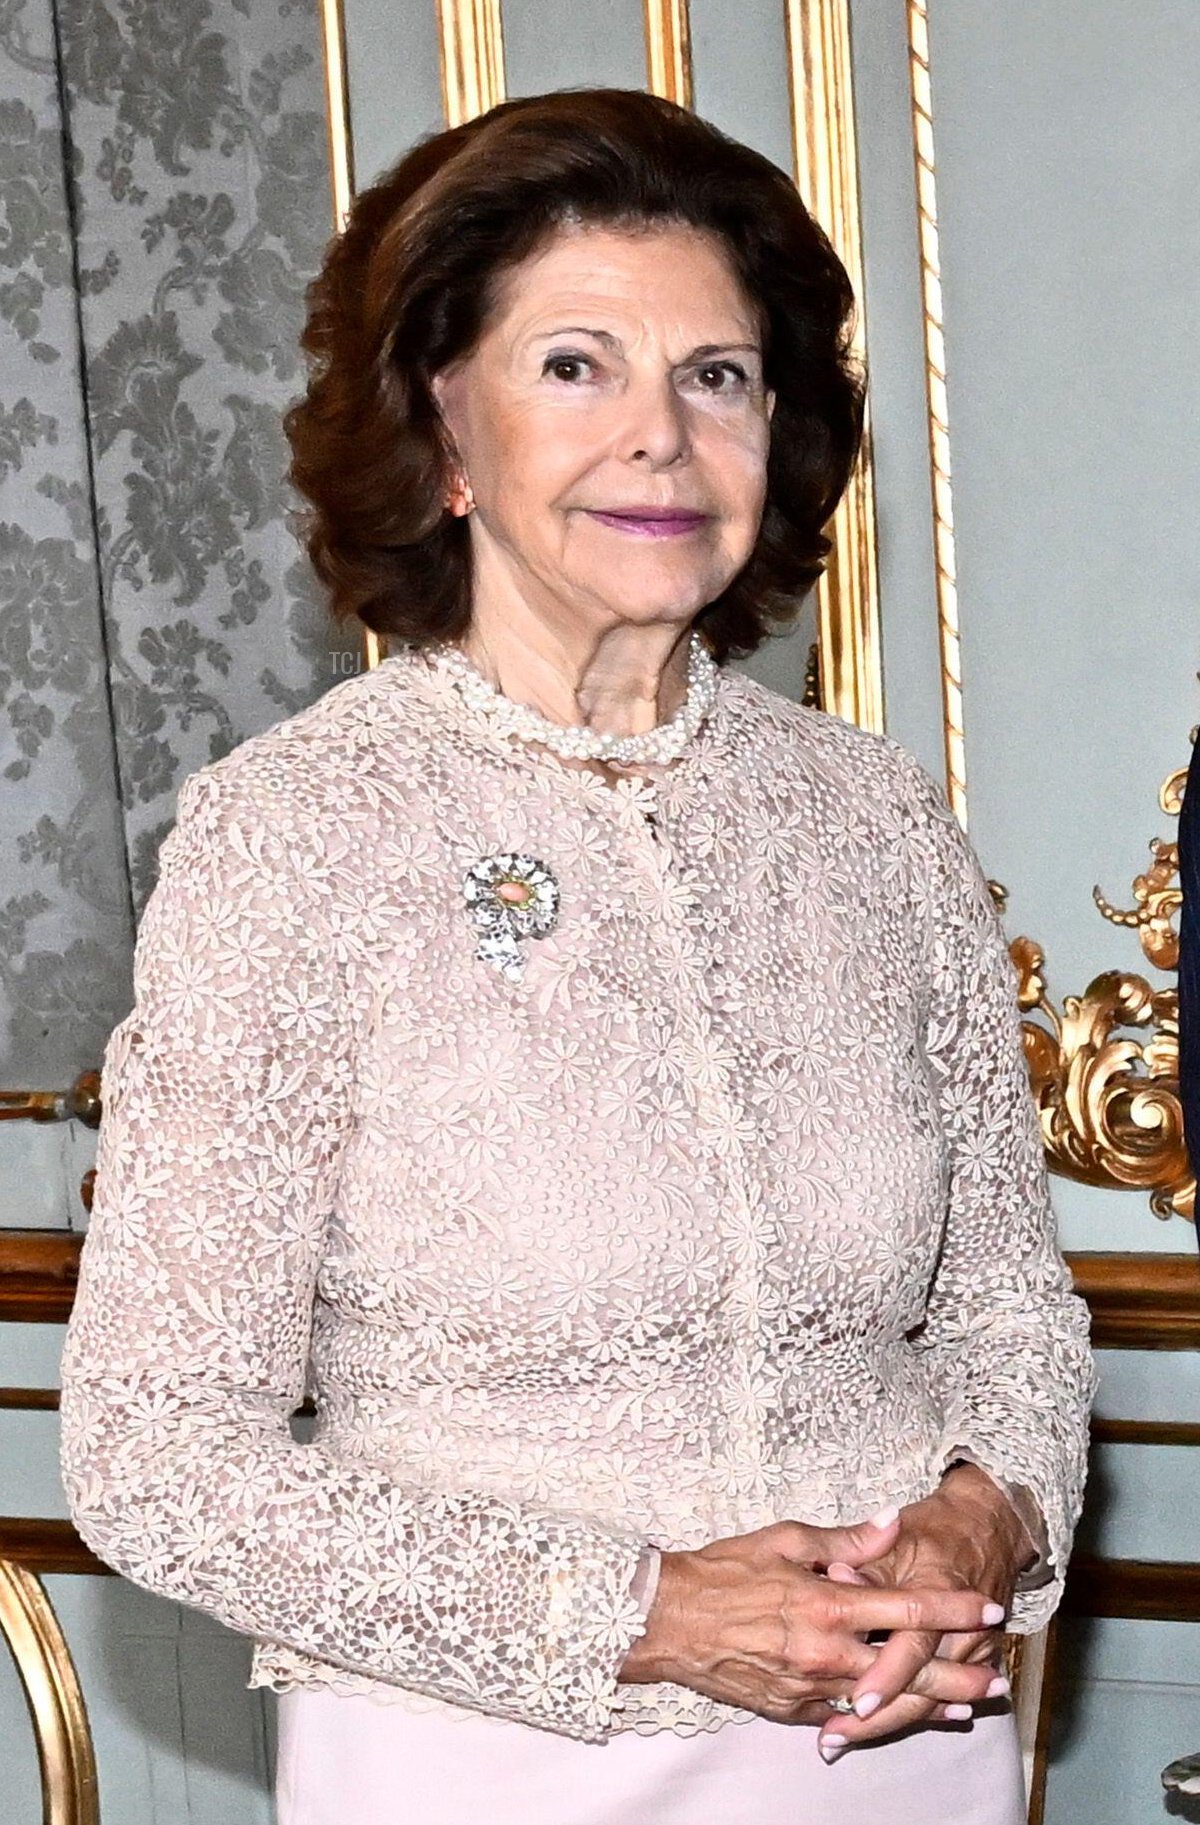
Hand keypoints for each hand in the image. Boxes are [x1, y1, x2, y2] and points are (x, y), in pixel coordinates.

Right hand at [617, 1506, 1006, 1726]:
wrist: (667, 1620)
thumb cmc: (723, 1571)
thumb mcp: (783, 1539)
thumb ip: (844, 1540)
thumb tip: (890, 1523)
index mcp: (827, 1603)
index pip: (908, 1608)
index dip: (954, 1611)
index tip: (989, 1611)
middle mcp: (825, 1652)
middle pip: (908, 1670)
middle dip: (958, 1677)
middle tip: (998, 1683)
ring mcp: (809, 1687)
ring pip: (882, 1702)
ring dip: (926, 1706)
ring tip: (965, 1711)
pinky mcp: (790, 1709)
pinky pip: (843, 1715)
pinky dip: (875, 1717)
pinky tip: (897, 1717)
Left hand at [815, 1463, 1036, 1759]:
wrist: (987, 1528)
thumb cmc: (933, 1531)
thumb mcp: (897, 1536)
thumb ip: (866, 1560)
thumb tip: (835, 1575)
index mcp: (940, 1591)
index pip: (913, 1646)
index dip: (886, 1675)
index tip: (856, 1702)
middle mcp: (962, 1630)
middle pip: (920, 1689)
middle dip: (877, 1718)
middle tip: (831, 1739)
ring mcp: (973, 1651)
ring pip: (928, 1702)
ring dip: (886, 1723)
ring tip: (839, 1742)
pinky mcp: (973, 1662)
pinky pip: (940, 1699)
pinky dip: (908, 1715)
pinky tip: (878, 1731)